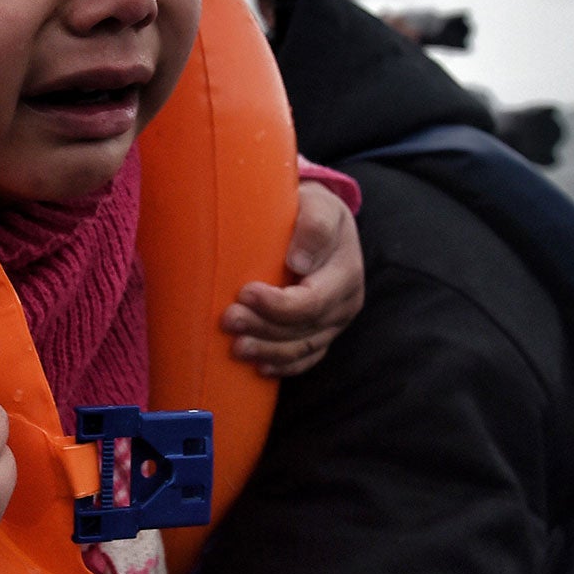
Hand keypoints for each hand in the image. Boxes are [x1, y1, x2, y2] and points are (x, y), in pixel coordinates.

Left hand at [221, 179, 365, 377]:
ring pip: (304, 349)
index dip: (278, 305)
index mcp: (345, 273)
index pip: (312, 301)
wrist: (321, 223)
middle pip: (305, 329)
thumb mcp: (318, 204)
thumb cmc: (312, 210)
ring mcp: (335, 323)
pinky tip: (259, 369)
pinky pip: (307, 358)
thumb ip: (313, 226)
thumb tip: (299, 262)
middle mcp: (345, 303)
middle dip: (264, 329)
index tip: (244, 293)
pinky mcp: (323, 333)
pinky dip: (283, 366)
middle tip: (228, 320)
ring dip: (268, 352)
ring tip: (236, 348)